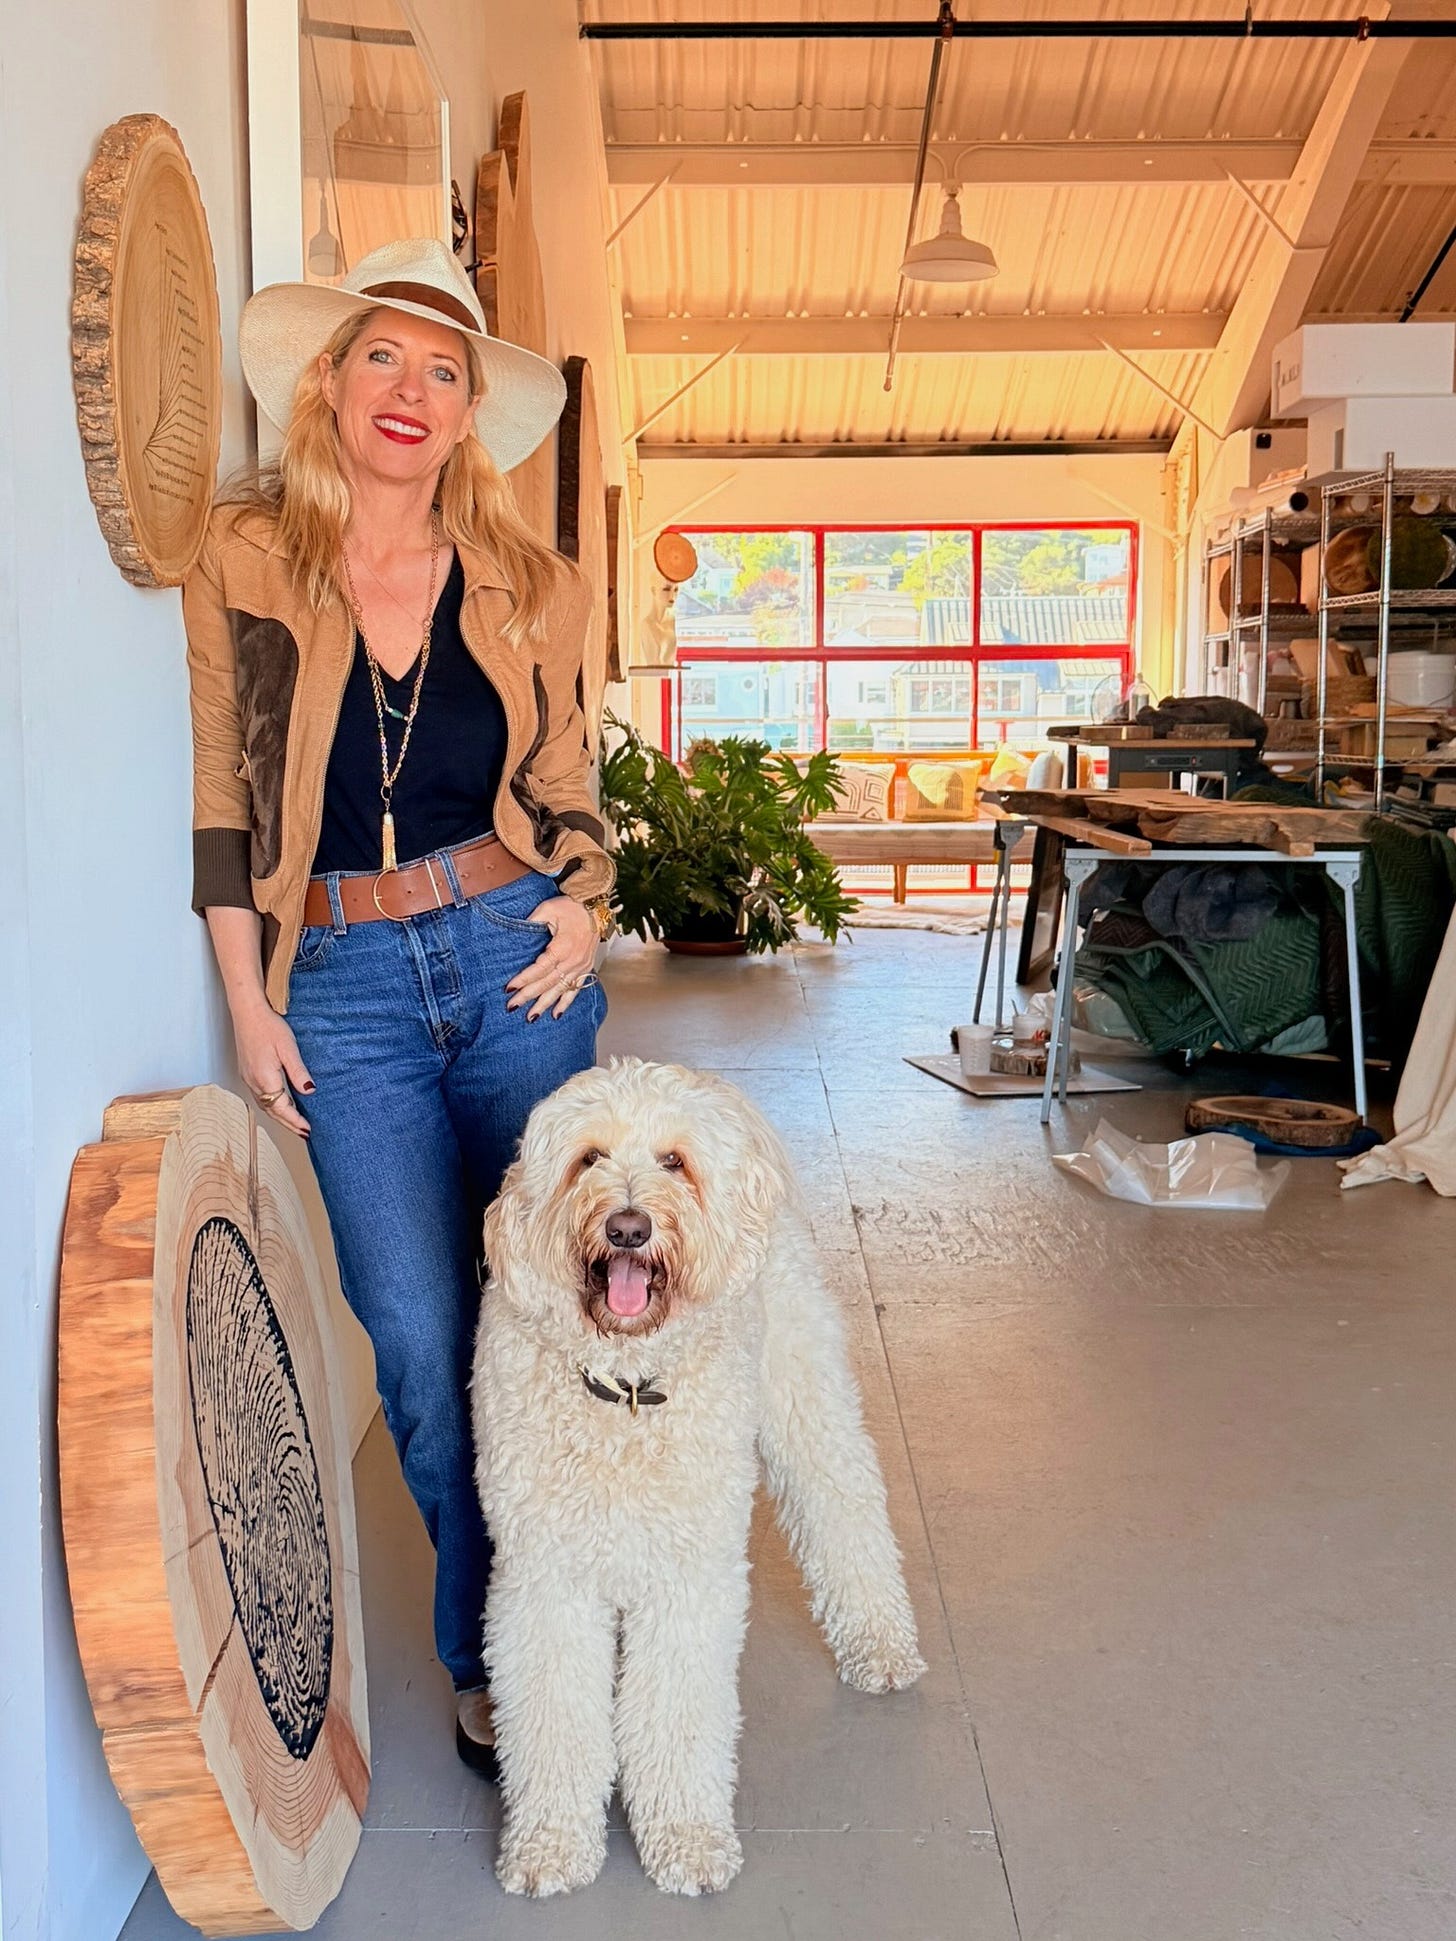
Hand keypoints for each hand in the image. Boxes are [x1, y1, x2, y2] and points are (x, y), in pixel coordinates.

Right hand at [231, 999, 314, 1136]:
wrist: (247, 1012)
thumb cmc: (268, 1027)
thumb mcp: (288, 1048)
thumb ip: (298, 1072)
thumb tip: (309, 1091)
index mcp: (265, 1079)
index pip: (282, 1108)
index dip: (295, 1121)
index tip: (308, 1129)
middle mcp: (254, 1082)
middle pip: (272, 1111)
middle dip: (288, 1124)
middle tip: (304, 1133)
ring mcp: (248, 1078)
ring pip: (265, 1105)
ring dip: (280, 1116)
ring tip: (295, 1123)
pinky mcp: (247, 1073)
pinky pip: (260, 1096)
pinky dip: (272, 1105)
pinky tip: (280, 1105)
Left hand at [506, 895, 598, 1021]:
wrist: (595, 907)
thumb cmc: (571, 907)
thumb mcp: (547, 909)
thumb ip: (531, 922)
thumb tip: (514, 933)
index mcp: (562, 947)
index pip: (539, 968)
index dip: (524, 980)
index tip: (510, 988)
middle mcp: (573, 960)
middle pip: (547, 983)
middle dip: (528, 996)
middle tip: (512, 1006)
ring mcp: (581, 967)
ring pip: (560, 990)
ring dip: (544, 1004)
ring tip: (531, 1017)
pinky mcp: (586, 968)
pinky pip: (575, 990)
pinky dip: (565, 1003)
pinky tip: (556, 1014)